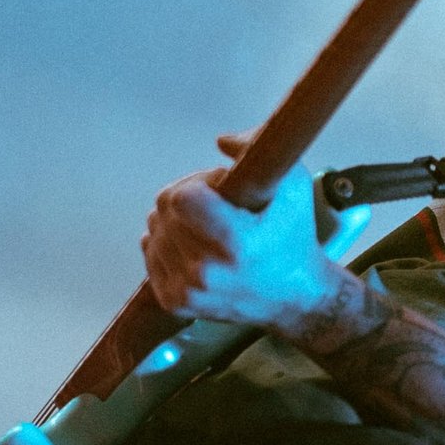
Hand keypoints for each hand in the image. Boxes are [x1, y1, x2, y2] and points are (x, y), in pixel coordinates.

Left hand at [143, 141, 351, 336]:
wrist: (294, 297)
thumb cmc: (294, 237)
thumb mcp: (293, 186)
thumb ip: (258, 150)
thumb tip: (220, 141)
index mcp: (234, 243)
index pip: (181, 197)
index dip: (197, 184)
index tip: (219, 189)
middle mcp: (207, 272)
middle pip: (163, 211)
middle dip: (186, 199)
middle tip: (215, 207)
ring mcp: (188, 291)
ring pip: (153, 230)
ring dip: (175, 221)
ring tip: (207, 228)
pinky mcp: (175, 303)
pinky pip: (150, 253)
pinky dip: (165, 243)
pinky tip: (192, 244)